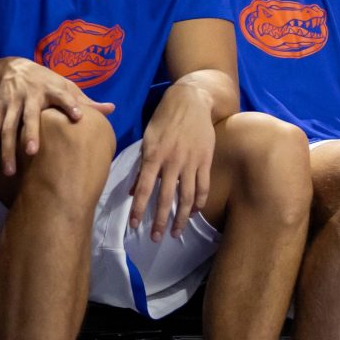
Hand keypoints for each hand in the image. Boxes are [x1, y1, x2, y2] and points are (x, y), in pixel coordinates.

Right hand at [0, 57, 114, 176]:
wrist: (10, 68)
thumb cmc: (45, 82)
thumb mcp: (64, 85)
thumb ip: (86, 100)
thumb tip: (112, 109)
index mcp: (50, 88)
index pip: (62, 95)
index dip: (70, 104)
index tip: (79, 116)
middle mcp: (29, 96)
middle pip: (29, 116)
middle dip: (30, 133)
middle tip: (32, 152)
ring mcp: (12, 104)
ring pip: (7, 128)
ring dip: (6, 149)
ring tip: (10, 171)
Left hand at [130, 83, 213, 241]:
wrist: (191, 100)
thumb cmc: (164, 118)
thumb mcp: (147, 138)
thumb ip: (142, 166)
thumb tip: (133, 191)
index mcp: (154, 155)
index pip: (145, 189)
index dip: (139, 209)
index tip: (134, 225)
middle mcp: (172, 161)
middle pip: (166, 198)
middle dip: (160, 221)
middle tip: (156, 238)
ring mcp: (191, 162)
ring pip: (187, 197)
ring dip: (181, 218)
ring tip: (176, 233)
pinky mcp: (206, 160)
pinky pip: (203, 187)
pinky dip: (199, 203)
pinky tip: (193, 213)